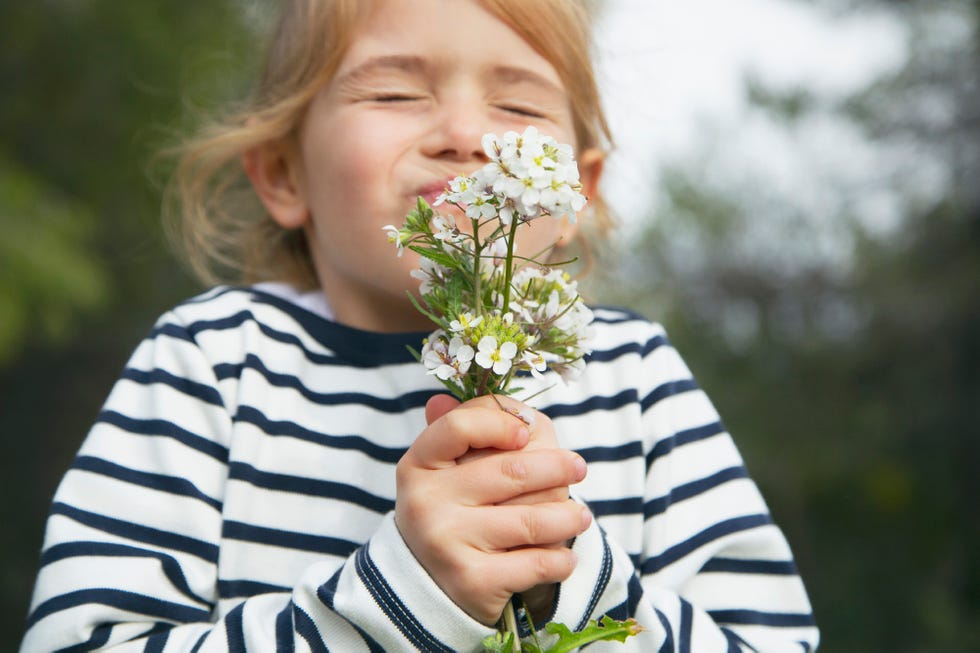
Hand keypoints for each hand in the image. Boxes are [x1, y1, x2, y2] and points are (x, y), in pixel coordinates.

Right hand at [395, 394, 589, 624]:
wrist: (429, 589)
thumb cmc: (453, 512)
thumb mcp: (447, 469)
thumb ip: (462, 430)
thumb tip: (446, 397)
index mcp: (418, 465)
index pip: (459, 427)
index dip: (499, 423)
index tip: (527, 432)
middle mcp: (425, 502)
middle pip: (512, 470)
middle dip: (557, 468)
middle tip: (579, 467)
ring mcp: (446, 542)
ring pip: (533, 519)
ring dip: (570, 517)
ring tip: (581, 516)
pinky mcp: (472, 581)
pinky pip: (537, 562)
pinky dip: (562, 559)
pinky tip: (567, 557)